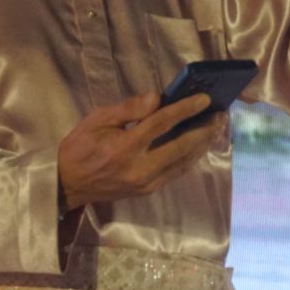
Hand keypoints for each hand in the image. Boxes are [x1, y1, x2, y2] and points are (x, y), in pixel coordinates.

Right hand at [57, 92, 224, 207]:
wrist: (67, 185)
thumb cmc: (80, 148)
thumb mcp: (96, 120)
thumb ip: (128, 108)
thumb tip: (157, 98)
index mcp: (124, 147)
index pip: (161, 124)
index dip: (185, 110)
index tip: (204, 99)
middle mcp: (139, 167)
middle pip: (181, 146)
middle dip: (204, 130)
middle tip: (221, 115)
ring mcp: (146, 182)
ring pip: (183, 162)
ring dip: (203, 144)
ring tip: (217, 127)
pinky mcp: (148, 190)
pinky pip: (176, 172)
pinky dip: (191, 157)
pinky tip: (200, 145)